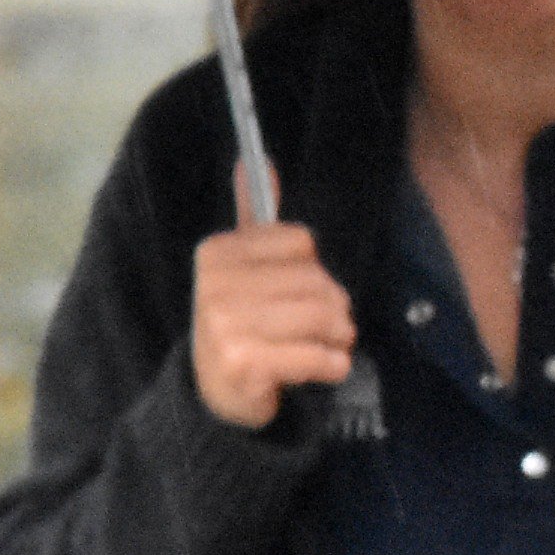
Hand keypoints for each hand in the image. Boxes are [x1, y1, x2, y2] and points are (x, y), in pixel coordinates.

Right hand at [189, 197, 355, 429]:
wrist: (216, 393)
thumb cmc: (241, 322)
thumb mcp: (242, 267)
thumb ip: (254, 217)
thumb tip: (258, 161)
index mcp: (217, 253)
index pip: (303, 243)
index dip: (314, 270)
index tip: (296, 291)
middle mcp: (215, 286)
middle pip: (317, 281)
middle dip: (335, 308)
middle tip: (326, 326)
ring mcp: (226, 326)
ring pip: (322, 317)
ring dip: (339, 337)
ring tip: (328, 346)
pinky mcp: (244, 364)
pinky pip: (316, 356)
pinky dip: (332, 365)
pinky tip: (324, 369)